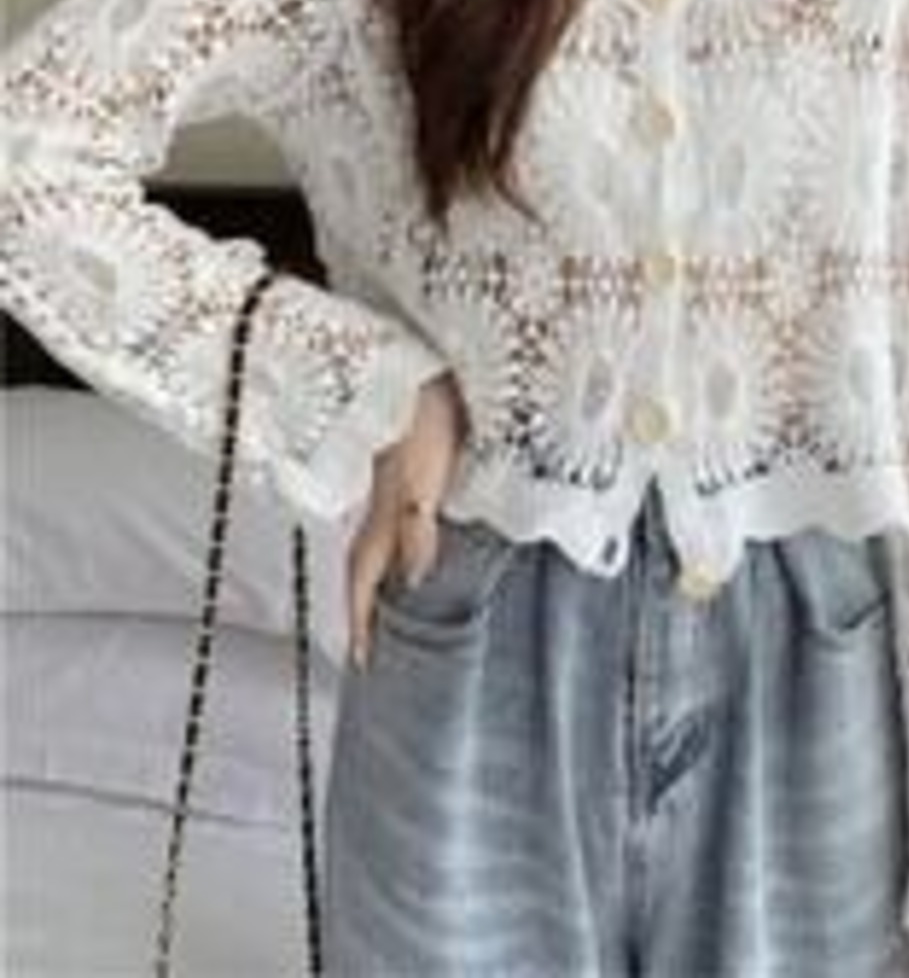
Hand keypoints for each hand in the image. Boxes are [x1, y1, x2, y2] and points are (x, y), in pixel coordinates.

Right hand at [345, 372, 468, 669]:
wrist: (418, 370)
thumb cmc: (424, 419)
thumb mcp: (423, 481)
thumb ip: (415, 530)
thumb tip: (412, 582)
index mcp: (382, 517)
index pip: (364, 581)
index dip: (362, 622)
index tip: (360, 662)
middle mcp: (381, 507)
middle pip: (365, 568)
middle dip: (364, 607)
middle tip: (366, 642)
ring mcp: (391, 486)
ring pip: (379, 543)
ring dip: (379, 576)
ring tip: (384, 604)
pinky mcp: (408, 466)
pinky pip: (397, 519)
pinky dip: (399, 543)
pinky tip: (411, 542)